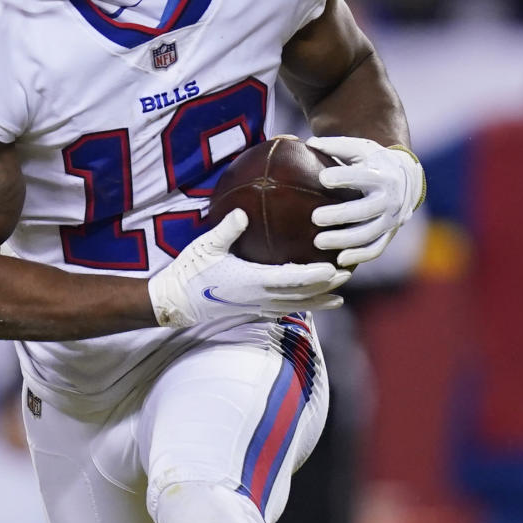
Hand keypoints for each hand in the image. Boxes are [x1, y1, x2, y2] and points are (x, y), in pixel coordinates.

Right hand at [148, 209, 349, 328]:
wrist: (175, 301)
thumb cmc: (189, 271)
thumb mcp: (205, 246)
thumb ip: (227, 230)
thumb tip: (242, 212)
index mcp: (250, 281)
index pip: (291, 280)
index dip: (314, 275)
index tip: (334, 268)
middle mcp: (258, 297)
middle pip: (301, 295)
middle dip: (325, 287)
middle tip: (347, 275)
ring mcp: (255, 306)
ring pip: (295, 306)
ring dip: (318, 301)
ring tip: (339, 296)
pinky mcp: (251, 310)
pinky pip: (282, 309)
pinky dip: (301, 306)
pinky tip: (310, 302)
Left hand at [306, 136, 424, 267]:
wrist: (406, 179)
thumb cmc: (374, 162)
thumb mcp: (361, 149)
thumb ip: (337, 146)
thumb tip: (310, 144)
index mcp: (383, 175)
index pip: (363, 177)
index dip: (344, 177)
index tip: (323, 178)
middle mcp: (390, 199)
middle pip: (365, 210)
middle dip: (340, 215)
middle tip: (314, 218)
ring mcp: (391, 219)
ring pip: (368, 233)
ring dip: (344, 240)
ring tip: (317, 242)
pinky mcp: (388, 234)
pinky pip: (375, 249)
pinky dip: (359, 256)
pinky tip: (339, 260)